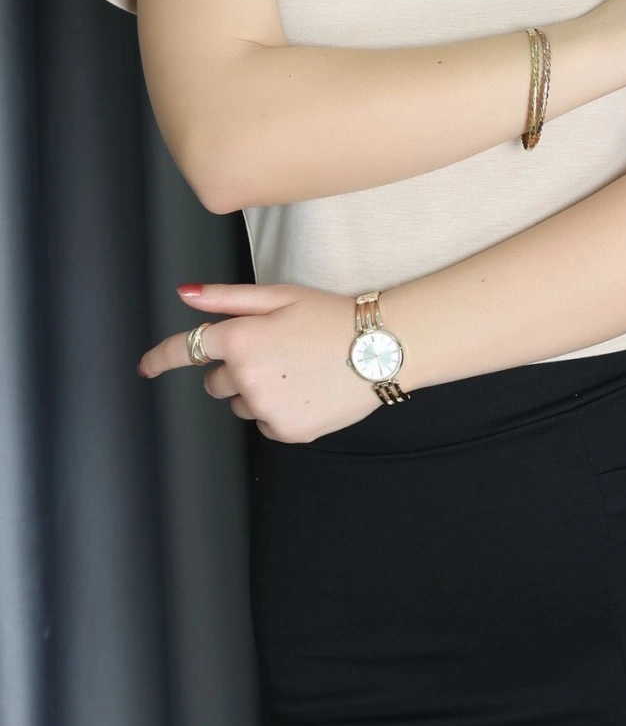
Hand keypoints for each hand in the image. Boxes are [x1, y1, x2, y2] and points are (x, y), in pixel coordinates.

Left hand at [136, 282, 379, 441]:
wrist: (380, 349)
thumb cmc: (330, 316)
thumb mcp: (279, 295)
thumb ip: (226, 298)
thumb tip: (185, 295)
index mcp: (239, 339)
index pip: (185, 350)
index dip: (160, 358)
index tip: (145, 367)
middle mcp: (245, 378)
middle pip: (215, 383)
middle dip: (233, 370)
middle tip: (273, 353)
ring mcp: (265, 408)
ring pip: (240, 405)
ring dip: (255, 392)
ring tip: (296, 372)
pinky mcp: (286, 430)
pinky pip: (265, 424)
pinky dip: (278, 412)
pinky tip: (306, 391)